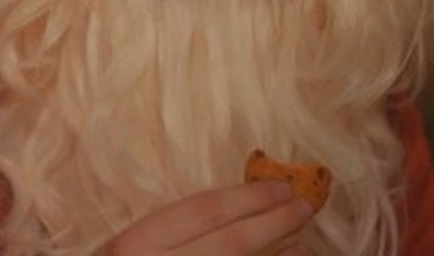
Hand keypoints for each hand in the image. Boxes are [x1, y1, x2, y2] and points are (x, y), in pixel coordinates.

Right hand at [106, 181, 314, 254]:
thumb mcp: (129, 247)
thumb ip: (169, 230)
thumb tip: (235, 211)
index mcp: (136, 246)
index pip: (204, 212)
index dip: (249, 197)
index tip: (281, 187)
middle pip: (232, 244)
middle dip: (274, 223)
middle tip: (304, 206)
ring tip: (302, 242)